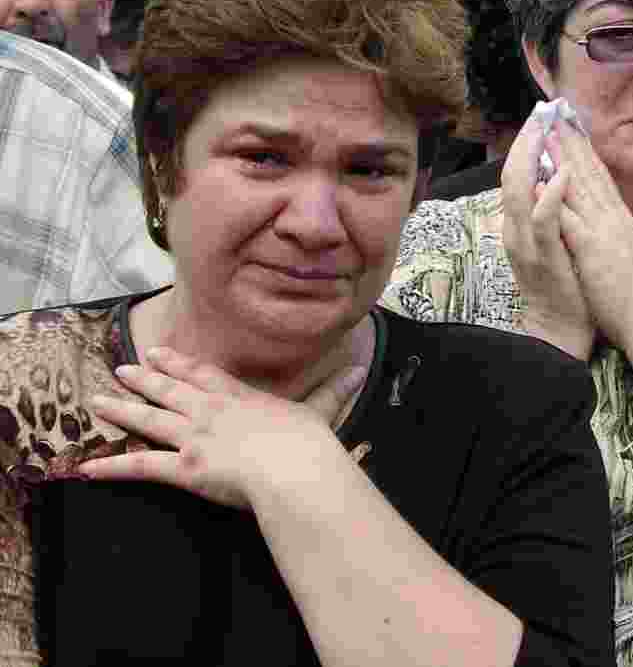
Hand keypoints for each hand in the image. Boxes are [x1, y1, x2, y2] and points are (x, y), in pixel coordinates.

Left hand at [79, 347, 367, 509]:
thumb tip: (360, 369)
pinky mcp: (183, 467)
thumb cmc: (309, 444)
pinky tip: (86, 467)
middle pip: (171, 389)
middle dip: (146, 377)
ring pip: (149, 418)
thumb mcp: (321, 412)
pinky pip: (141, 467)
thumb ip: (334, 390)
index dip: (181, 363)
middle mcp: (212, 411)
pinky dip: (112, 468)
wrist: (295, 467)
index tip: (161, 351)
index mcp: (241, 399)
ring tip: (98, 400)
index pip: (205, 375)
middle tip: (123, 365)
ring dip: (122, 409)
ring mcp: (194, 437)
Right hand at [501, 106, 595, 359]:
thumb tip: (551, 177)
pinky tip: (563, 174)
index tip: (541, 115)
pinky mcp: (544, 258)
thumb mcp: (549, 241)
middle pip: (512, 175)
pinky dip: (551, 195)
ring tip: (545, 128)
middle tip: (541, 111)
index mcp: (519, 224)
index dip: (527, 144)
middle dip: (526, 141)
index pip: (517, 174)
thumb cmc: (561, 283)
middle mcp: (516, 230)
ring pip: (520, 192)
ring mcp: (527, 244)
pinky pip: (544, 222)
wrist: (561, 330)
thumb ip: (545, 211)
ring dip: (534, 157)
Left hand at [552, 114, 632, 350]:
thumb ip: (615, 235)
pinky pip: (570, 220)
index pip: (600, 178)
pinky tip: (541, 179)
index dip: (584, 152)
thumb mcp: (627, 255)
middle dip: (571, 142)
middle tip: (555, 114)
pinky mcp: (595, 251)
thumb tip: (606, 220)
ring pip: (580, 186)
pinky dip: (555, 198)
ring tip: (546, 131)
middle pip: (590, 173)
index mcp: (620, 221)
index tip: (571, 129)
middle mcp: (614, 219)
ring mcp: (605, 232)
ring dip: (562, 157)